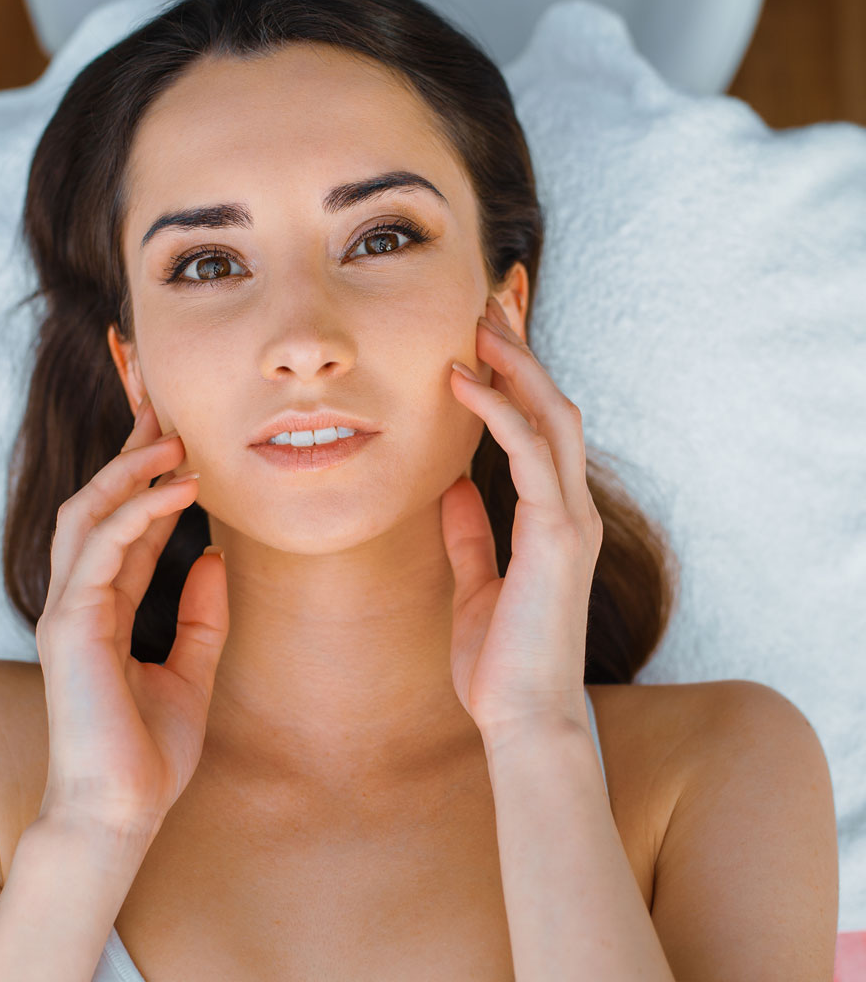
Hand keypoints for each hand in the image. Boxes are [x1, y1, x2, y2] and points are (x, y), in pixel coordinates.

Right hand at [35, 398, 228, 842]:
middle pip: (97, 499)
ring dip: (131, 466)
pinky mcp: (70, 623)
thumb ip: (201, 614)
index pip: (126, 522)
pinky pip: (102, 545)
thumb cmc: (148, 753)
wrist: (121, 814)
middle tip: (167, 404)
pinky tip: (182, 486)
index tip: (182, 435)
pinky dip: (140, 507)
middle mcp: (82, 597)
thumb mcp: (192, 671)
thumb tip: (215, 556)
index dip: (150, 475)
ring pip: (88, 509)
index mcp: (107, 605)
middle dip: (129, 448)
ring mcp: (70, 607)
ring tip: (176, 437)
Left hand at [442, 296, 602, 739]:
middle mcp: (569, 508)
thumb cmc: (500, 660)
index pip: (539, 427)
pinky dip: (497, 412)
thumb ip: (469, 534)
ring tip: (479, 322)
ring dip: (516, 365)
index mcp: (552, 516)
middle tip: (487, 303)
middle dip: (522, 352)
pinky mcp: (558, 536)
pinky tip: (462, 382)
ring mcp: (570, 519)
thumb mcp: (476, 582)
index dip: (516, 377)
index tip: (483, 337)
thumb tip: (451, 491)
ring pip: (553, 416)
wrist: (520, 719)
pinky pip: (530, 455)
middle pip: (553, 405)